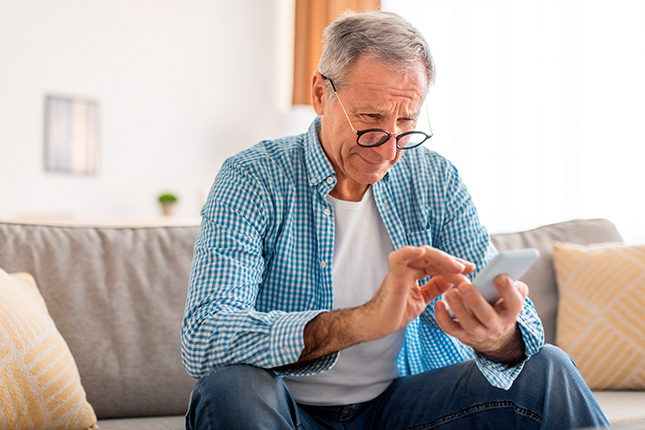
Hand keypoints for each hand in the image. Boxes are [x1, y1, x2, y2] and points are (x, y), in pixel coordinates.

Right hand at [297, 246, 473, 362]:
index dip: (454, 265)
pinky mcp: (393, 274)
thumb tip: (452, 279)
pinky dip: (410, 252)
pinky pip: (400, 257)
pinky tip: (422, 252)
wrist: (379, 324)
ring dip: (442, 259)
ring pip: (423, 254)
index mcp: (414, 271)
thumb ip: (435, 287)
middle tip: (467, 268)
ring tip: (457, 267)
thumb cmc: (396, 311)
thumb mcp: (423, 298)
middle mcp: (408, 266)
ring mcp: (400, 268)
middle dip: (452, 261)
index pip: (437, 263)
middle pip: (433, 256)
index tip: (470, 270)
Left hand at [434, 275, 527, 363]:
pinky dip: (443, 318)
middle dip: (476, 300)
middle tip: (465, 286)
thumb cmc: (498, 305)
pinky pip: (451, 329)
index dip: (508, 291)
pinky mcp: (463, 335)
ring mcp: (479, 332)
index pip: (514, 303)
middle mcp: (496, 325)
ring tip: (450, 293)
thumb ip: (511, 285)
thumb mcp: (509, 297)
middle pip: (488, 316)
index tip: (500, 277)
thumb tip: (506, 272)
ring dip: (458, 309)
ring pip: (469, 324)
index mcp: (510, 312)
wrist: (492, 334)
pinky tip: (438, 304)